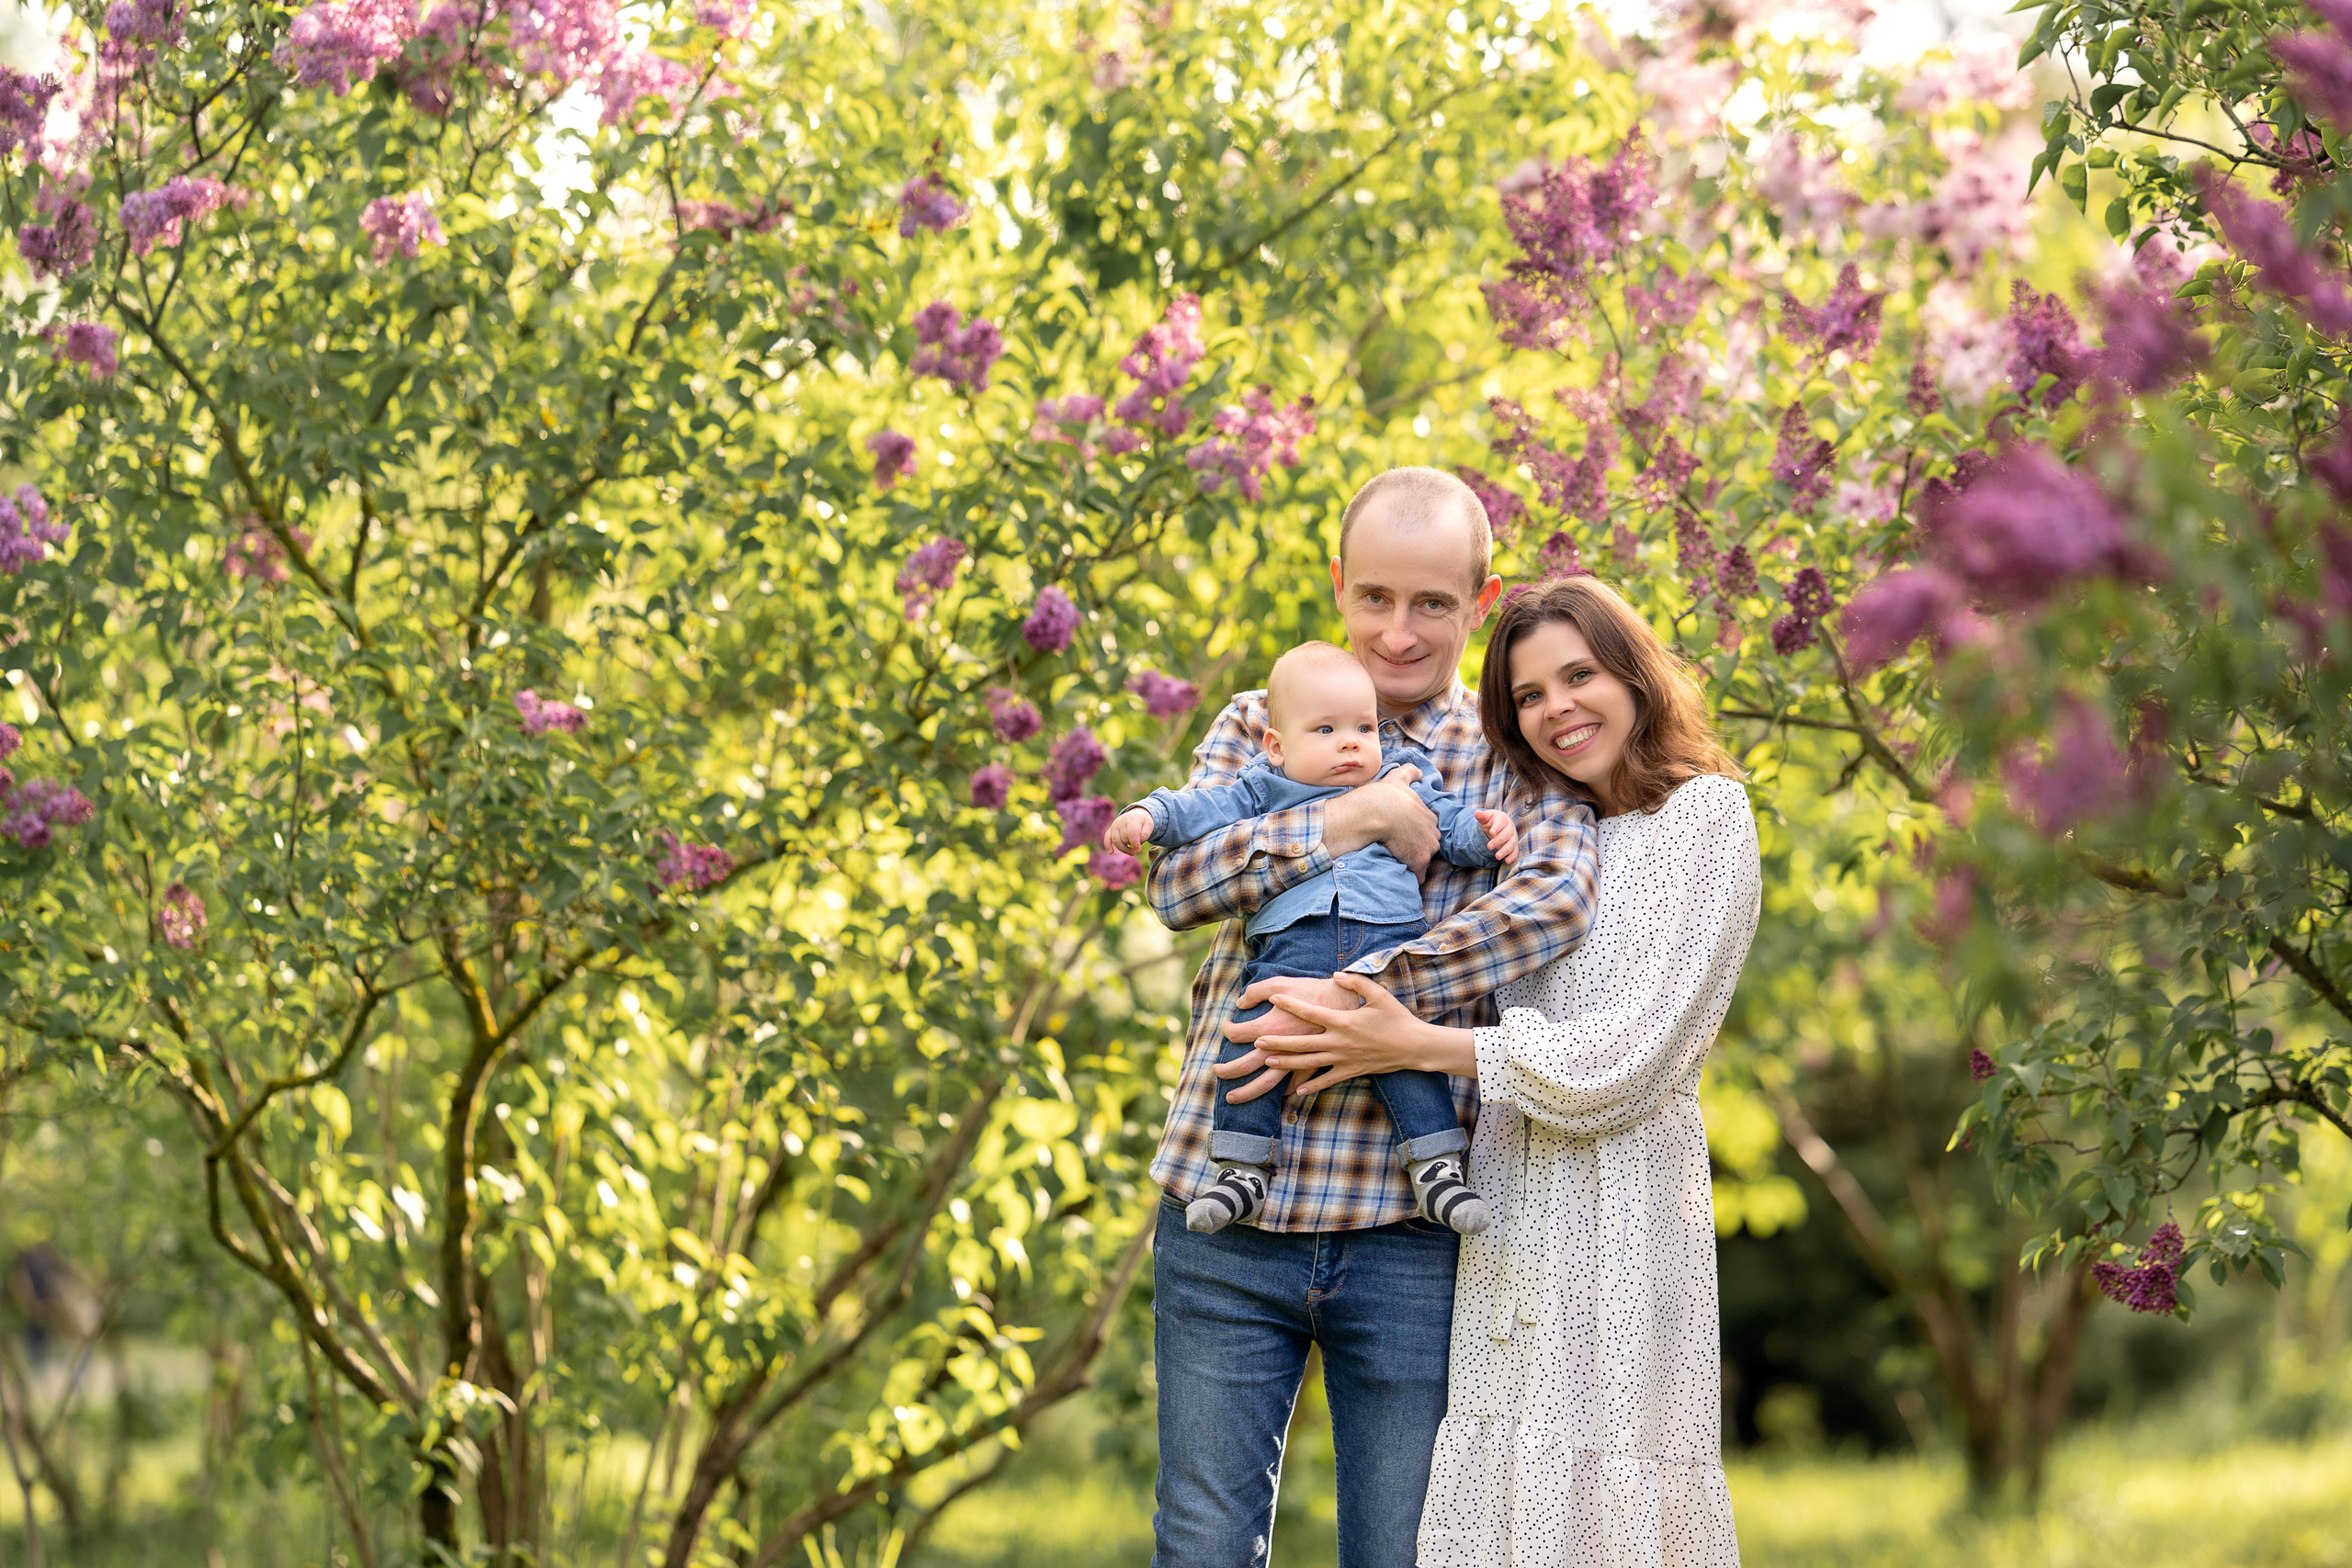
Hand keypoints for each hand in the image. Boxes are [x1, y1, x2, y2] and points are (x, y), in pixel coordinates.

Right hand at [1104, 806, 1154, 856]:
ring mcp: (1115, 825)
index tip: (1138, 850)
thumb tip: (1137, 845)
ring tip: (1132, 852)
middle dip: (1131, 845)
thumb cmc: (1143, 822)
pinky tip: (1111, 852)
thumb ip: (1145, 835)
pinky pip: (1107, 838)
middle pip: (1124, 838)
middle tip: (1138, 847)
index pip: (1131, 833)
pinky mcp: (1111, 829)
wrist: (1136, 814)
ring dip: (1123, 849)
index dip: (1134, 843)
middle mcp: (1121, 821)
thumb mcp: (1149, 826)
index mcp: (1132, 819)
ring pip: (1116, 840)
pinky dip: (1108, 845)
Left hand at [1245, 972, 1478, 1096]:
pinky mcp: (1351, 1071)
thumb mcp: (1379, 994)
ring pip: (1309, 1062)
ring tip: (1268, 1061)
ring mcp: (1344, 1059)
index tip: (1274, 999)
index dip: (1291, 1004)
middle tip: (1257, 1041)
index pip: (1310, 1012)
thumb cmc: (1397, 1018)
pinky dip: (1312, 1085)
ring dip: (1287, 1062)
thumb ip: (1356, 982)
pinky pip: (1327, 1080)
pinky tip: (1296, 1090)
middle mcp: (1339, 1042)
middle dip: (1279, 1041)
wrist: (1414, 1046)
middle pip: (1302, 1042)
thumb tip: (1336, 974)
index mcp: (1343, 1021)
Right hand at [1323, 766, 1439, 872]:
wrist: (1375, 812)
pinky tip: (1402, 875)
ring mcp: (1428, 847)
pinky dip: (1412, 876)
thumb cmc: (1384, 796)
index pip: (1426, 828)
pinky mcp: (1419, 861)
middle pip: (1428, 844)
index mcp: (1429, 816)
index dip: (1415, 832)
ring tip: (1398, 862)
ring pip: (1424, 859)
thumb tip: (1419, 772)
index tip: (1402, 834)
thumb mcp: (1398, 779)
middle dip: (1417, 848)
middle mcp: (1433, 832)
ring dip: (1413, 862)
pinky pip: (1418, 875)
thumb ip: (1409, 773)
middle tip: (1398, 848)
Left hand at [1474, 808, 1518, 863]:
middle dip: (1498, 841)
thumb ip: (1482, 816)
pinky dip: (1512, 856)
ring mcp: (1513, 836)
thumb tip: (1476, 813)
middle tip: (1489, 846)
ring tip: (1497, 856)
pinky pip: (1515, 851)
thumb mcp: (1486, 817)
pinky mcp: (1514, 845)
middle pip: (1506, 834)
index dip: (1497, 827)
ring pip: (1511, 844)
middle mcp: (1510, 827)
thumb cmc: (1491, 821)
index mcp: (1503, 818)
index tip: (1491, 833)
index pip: (1501, 822)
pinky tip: (1507, 861)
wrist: (1498, 825)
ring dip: (1505, 850)